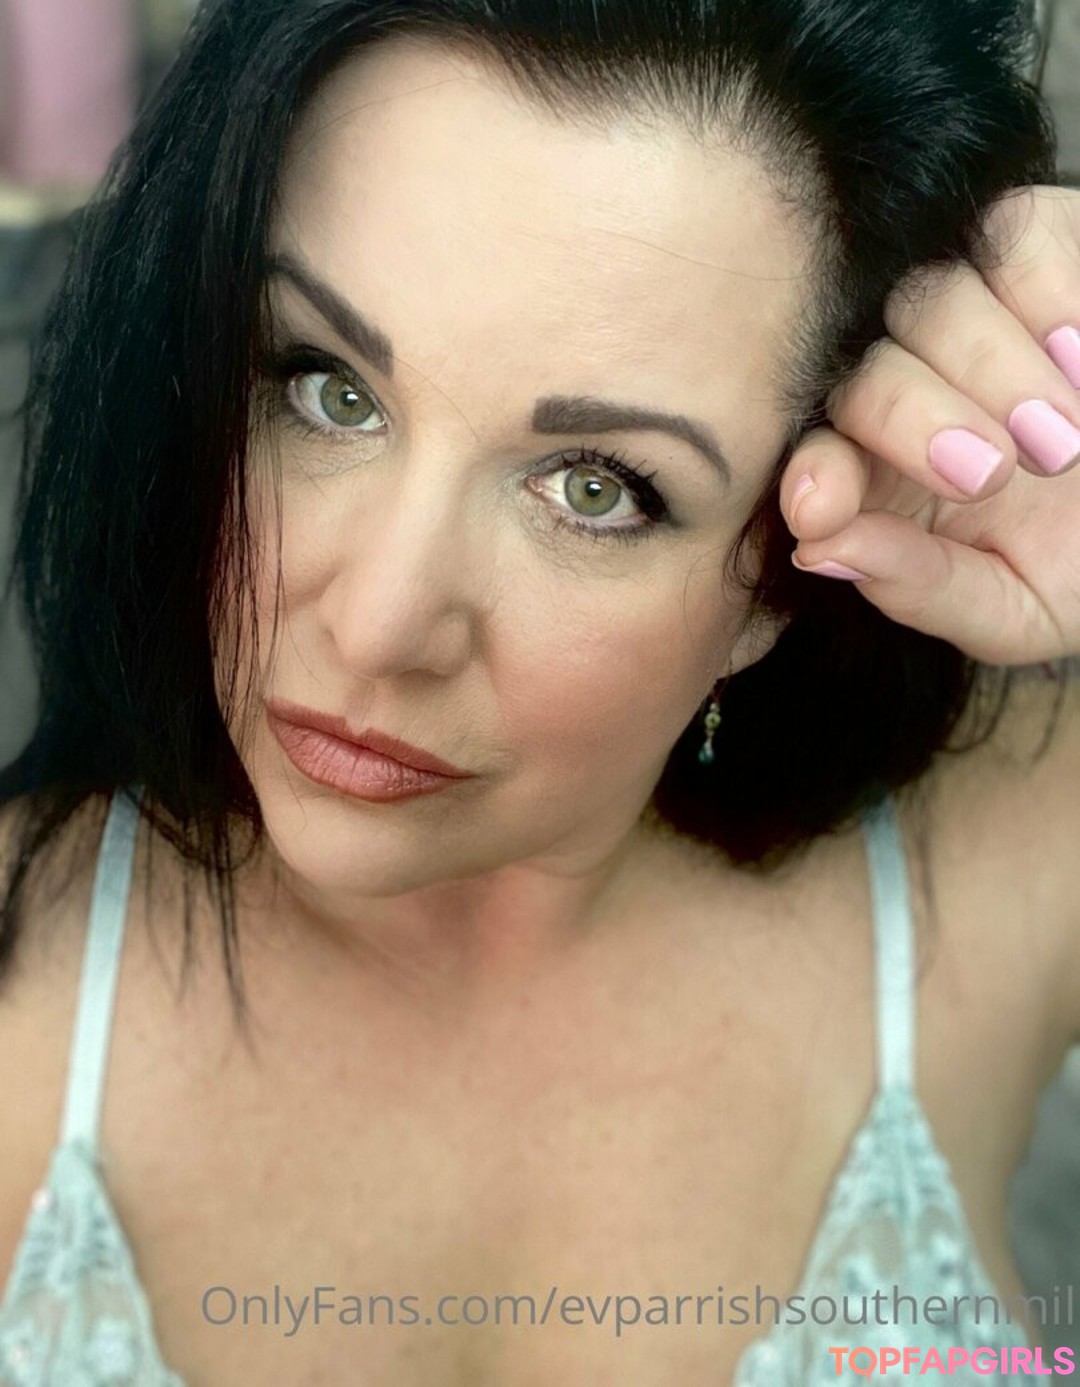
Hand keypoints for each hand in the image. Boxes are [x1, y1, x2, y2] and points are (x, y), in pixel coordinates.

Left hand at [781, 186, 1079, 666]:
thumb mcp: (1013, 608)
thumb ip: (921, 586)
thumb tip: (815, 551)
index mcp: (880, 472)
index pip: (816, 453)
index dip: (814, 474)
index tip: (819, 507)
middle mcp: (910, 380)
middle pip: (866, 369)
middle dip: (914, 421)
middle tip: (991, 475)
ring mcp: (971, 306)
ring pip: (932, 298)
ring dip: (990, 368)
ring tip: (1063, 441)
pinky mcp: (1039, 245)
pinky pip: (1014, 233)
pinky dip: (1043, 293)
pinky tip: (1075, 359)